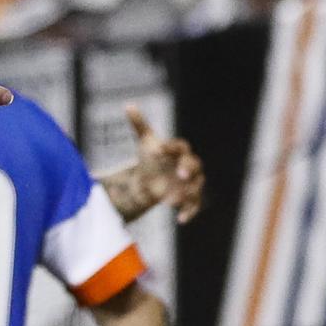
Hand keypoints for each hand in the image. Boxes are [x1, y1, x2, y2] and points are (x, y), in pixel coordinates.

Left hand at [101, 104, 205, 223]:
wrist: (151, 178)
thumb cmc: (151, 158)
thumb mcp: (145, 142)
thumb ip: (140, 124)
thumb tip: (129, 105)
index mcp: (179, 150)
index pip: (180, 146)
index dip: (172, 148)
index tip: (161, 149)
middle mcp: (189, 165)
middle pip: (194, 165)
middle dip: (189, 169)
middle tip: (181, 174)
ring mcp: (191, 182)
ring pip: (196, 187)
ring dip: (188, 193)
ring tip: (173, 201)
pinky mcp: (189, 197)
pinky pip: (194, 205)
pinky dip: (189, 212)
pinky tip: (181, 220)